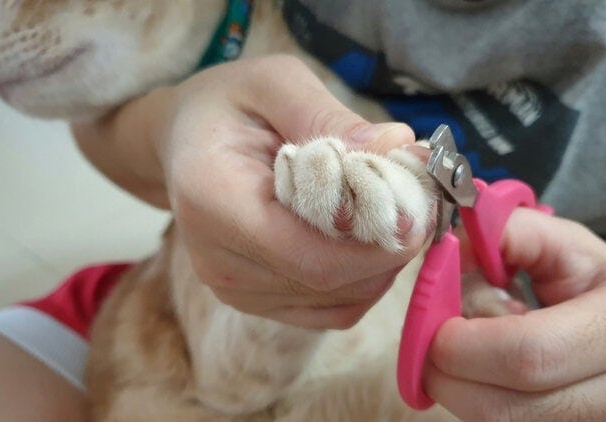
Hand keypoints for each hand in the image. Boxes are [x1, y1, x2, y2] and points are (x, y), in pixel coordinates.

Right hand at [160, 55, 423, 328]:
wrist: (185, 142)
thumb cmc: (228, 105)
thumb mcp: (275, 82)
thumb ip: (329, 116)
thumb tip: (397, 148)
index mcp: (212, 199)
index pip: (306, 252)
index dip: (372, 241)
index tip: (419, 207)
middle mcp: (218, 259)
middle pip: (329, 280)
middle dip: (388, 246)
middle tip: (420, 201)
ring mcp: (236, 288)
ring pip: (340, 298)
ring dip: (382, 261)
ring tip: (392, 211)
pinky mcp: (258, 301)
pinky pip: (334, 308)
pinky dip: (366, 278)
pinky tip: (368, 238)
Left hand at [425, 208, 605, 419]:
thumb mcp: (565, 245)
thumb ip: (506, 234)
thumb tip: (447, 246)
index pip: (527, 353)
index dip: (462, 345)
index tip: (433, 327)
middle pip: (509, 408)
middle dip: (450, 378)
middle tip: (433, 350)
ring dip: (468, 396)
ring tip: (474, 361)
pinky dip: (491, 409)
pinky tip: (496, 384)